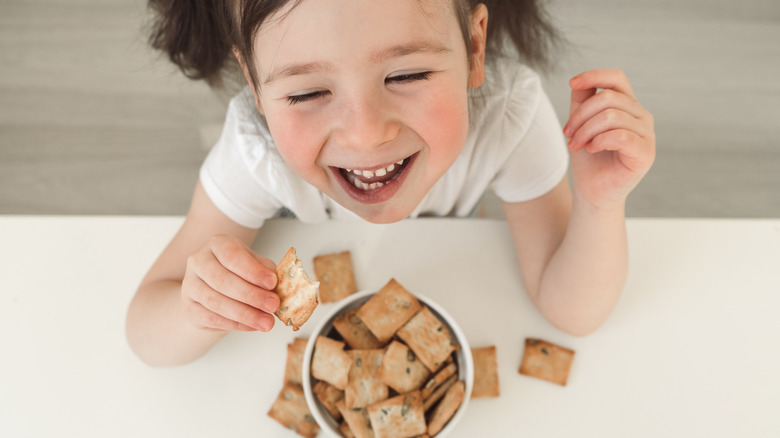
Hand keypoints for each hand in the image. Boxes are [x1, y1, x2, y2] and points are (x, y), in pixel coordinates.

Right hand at [181, 235, 278, 331]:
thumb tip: (279, 286)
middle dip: (251, 295)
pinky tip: (252, 326)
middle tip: (273, 305)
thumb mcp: (254, 264)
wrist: (213, 288)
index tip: (272, 283)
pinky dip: (234, 324)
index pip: (232, 255)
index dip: (253, 271)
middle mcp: (199, 261)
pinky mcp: (188, 307)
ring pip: (215, 302)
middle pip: (223, 280)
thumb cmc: (238, 272)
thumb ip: (265, 271)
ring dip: (245, 314)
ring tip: (266, 322)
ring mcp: (190, 285)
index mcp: (218, 244)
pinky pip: (211, 318)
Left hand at [563, 69, 654, 209]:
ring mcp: (647, 134)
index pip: (616, 78)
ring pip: (612, 116)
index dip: (594, 75)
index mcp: (628, 106)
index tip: (572, 83)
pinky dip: (599, 141)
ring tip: (575, 145)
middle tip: (568, 134)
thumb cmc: (589, 158)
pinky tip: (591, 149)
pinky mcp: (646, 153)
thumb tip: (578, 81)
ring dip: (586, 131)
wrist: (593, 190)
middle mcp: (641, 116)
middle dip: (581, 116)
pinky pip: (620, 136)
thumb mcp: (580, 124)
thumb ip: (582, 101)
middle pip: (607, 98)